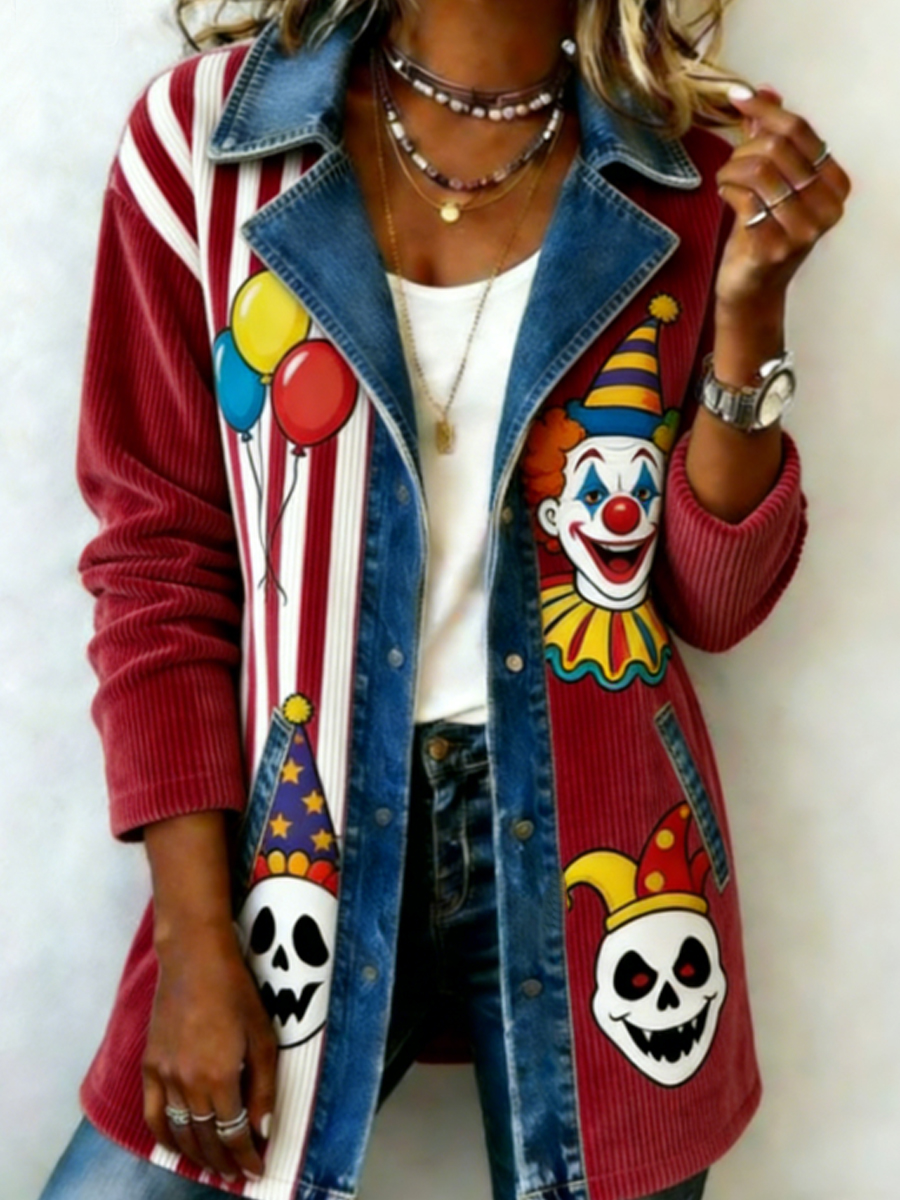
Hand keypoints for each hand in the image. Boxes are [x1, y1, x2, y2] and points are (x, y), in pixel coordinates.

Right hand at [142, 925, 277, 1182]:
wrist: (194, 961)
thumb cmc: (237, 993)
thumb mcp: (262, 1036)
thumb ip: (263, 1087)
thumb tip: (263, 1129)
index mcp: (220, 1077)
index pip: (233, 1134)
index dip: (246, 1157)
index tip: (257, 1172)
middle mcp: (188, 1084)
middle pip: (205, 1139)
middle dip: (223, 1162)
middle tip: (237, 1174)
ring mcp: (164, 1076)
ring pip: (179, 1132)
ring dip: (196, 1156)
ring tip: (213, 1167)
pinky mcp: (149, 1066)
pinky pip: (153, 1114)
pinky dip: (164, 1137)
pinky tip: (175, 1148)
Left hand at [715, 85, 850, 320]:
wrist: (752, 290)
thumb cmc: (761, 232)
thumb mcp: (772, 182)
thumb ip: (772, 138)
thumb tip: (766, 90)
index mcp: (835, 185)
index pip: (799, 131)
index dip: (765, 110)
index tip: (737, 98)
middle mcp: (827, 207)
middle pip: (777, 148)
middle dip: (743, 149)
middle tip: (730, 165)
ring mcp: (803, 230)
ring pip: (759, 170)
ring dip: (731, 169)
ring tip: (725, 182)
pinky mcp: (774, 247)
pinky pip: (743, 197)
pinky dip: (726, 189)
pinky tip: (724, 196)